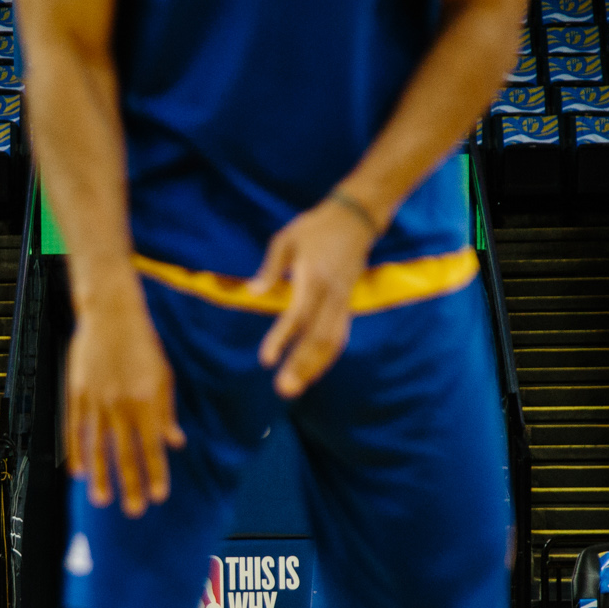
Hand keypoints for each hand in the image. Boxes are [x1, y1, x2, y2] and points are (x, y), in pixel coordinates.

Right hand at [62, 283, 184, 516]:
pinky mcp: (76, 393)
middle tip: (133, 511)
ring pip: (97, 446)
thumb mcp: (163, 376)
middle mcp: (121, 404)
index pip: (152, 446)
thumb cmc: (142, 343)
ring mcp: (96, 400)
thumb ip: (167, 412)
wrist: (111, 314)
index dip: (156, 473)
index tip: (158, 497)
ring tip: (101, 500)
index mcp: (146, 401)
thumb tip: (175, 443)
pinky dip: (75, 451)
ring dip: (100, 476)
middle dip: (130, 484)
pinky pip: (75, 429)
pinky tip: (77, 471)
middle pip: (125, 453)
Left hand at [248, 199, 376, 398]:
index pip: (298, 315)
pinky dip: (325, 357)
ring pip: (331, 341)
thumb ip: (270, 268)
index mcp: (314, 277)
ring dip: (314, 367)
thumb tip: (252, 292)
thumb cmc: (315, 227)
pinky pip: (338, 336)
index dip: (282, 339)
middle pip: (318, 337)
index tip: (265, 360)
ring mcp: (343, 300)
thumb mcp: (286, 239)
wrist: (356, 218)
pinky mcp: (348, 304)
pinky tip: (312, 372)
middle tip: (283, 389)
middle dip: (301, 365)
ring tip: (294, 388)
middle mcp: (331, 294)